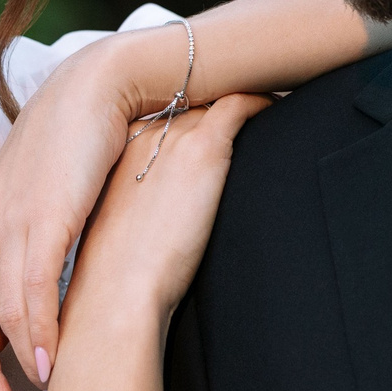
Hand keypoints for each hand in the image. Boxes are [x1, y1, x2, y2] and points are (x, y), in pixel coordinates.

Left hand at [0, 30, 173, 390]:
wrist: (95, 90)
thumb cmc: (73, 150)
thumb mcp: (39, 206)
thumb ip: (29, 254)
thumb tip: (36, 303)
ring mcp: (4, 226)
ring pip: (5, 316)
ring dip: (22, 365)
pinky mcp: (40, 219)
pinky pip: (32, 294)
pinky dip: (40, 335)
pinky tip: (52, 365)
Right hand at [60, 95, 270, 325]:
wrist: (116, 290)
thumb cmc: (117, 275)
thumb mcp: (121, 229)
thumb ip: (140, 208)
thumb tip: (161, 216)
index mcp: (117, 152)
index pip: (160, 120)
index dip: (187, 121)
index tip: (208, 126)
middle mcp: (142, 135)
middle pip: (187, 106)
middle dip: (212, 108)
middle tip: (240, 111)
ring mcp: (171, 138)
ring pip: (213, 101)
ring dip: (238, 103)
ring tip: (263, 104)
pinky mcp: (202, 148)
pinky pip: (239, 105)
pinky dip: (260, 101)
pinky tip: (275, 106)